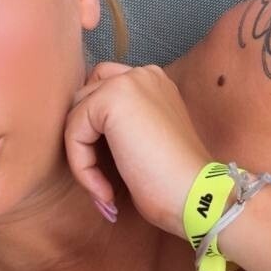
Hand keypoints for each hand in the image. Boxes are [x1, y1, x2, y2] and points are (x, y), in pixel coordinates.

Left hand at [64, 61, 214, 237]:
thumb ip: (120, 126)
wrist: (196, 195)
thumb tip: (80, 132)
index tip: (110, 175)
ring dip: (82, 159)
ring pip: (75, 118)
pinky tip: (105, 190)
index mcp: (154, 83)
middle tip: (102, 183)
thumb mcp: (145, 143)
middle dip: (84, 142)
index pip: (101, 92)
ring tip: (103, 190)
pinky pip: (73, 133)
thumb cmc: (174, 182)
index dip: (95, 133)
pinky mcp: (111, 100)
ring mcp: (127, 82)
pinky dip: (82, 167)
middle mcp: (142, 74)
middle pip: (83, 101)